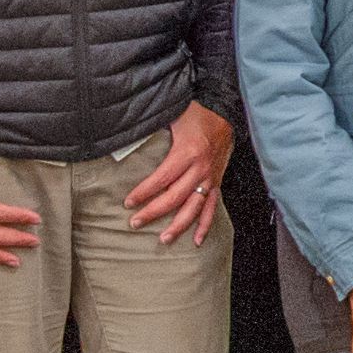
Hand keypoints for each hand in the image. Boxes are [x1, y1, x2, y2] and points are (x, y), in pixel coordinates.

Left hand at [123, 104, 234, 247]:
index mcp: (188, 152)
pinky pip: (212, 207)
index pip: (161, 178)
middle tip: (135, 223)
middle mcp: (200, 169)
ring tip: (163, 239)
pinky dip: (205, 225)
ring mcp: (210, 178)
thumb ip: (153, 127)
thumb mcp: (173, 115)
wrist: (225, 111)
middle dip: (153, 212)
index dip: (144, 192)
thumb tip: (127, 131)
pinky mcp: (216, 182)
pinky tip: (197, 240)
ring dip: (178, 225)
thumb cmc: (196, 112)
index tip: (128, 202)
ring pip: (193, 208)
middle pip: (174, 197)